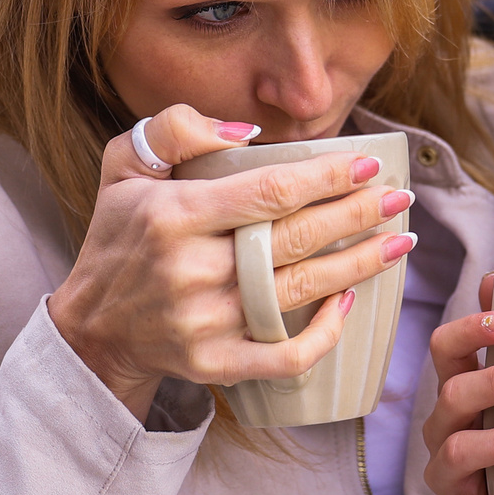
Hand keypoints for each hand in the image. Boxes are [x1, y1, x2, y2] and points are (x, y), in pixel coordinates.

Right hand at [46, 104, 415, 416]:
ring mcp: (205, 323)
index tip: (367, 165)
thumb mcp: (125, 165)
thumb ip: (178, 129)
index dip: (325, 177)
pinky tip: (349, 303)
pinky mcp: (215, 365)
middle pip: (295, 239)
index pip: (267, 192)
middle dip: (357, 215)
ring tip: (399, 242)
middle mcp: (191, 269)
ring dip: (359, 266)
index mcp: (173, 215)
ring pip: (300, 292)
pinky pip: (285, 356)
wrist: (92, 327)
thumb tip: (249, 132)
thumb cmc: (118, 235)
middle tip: (401, 198)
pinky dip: (323, 334)